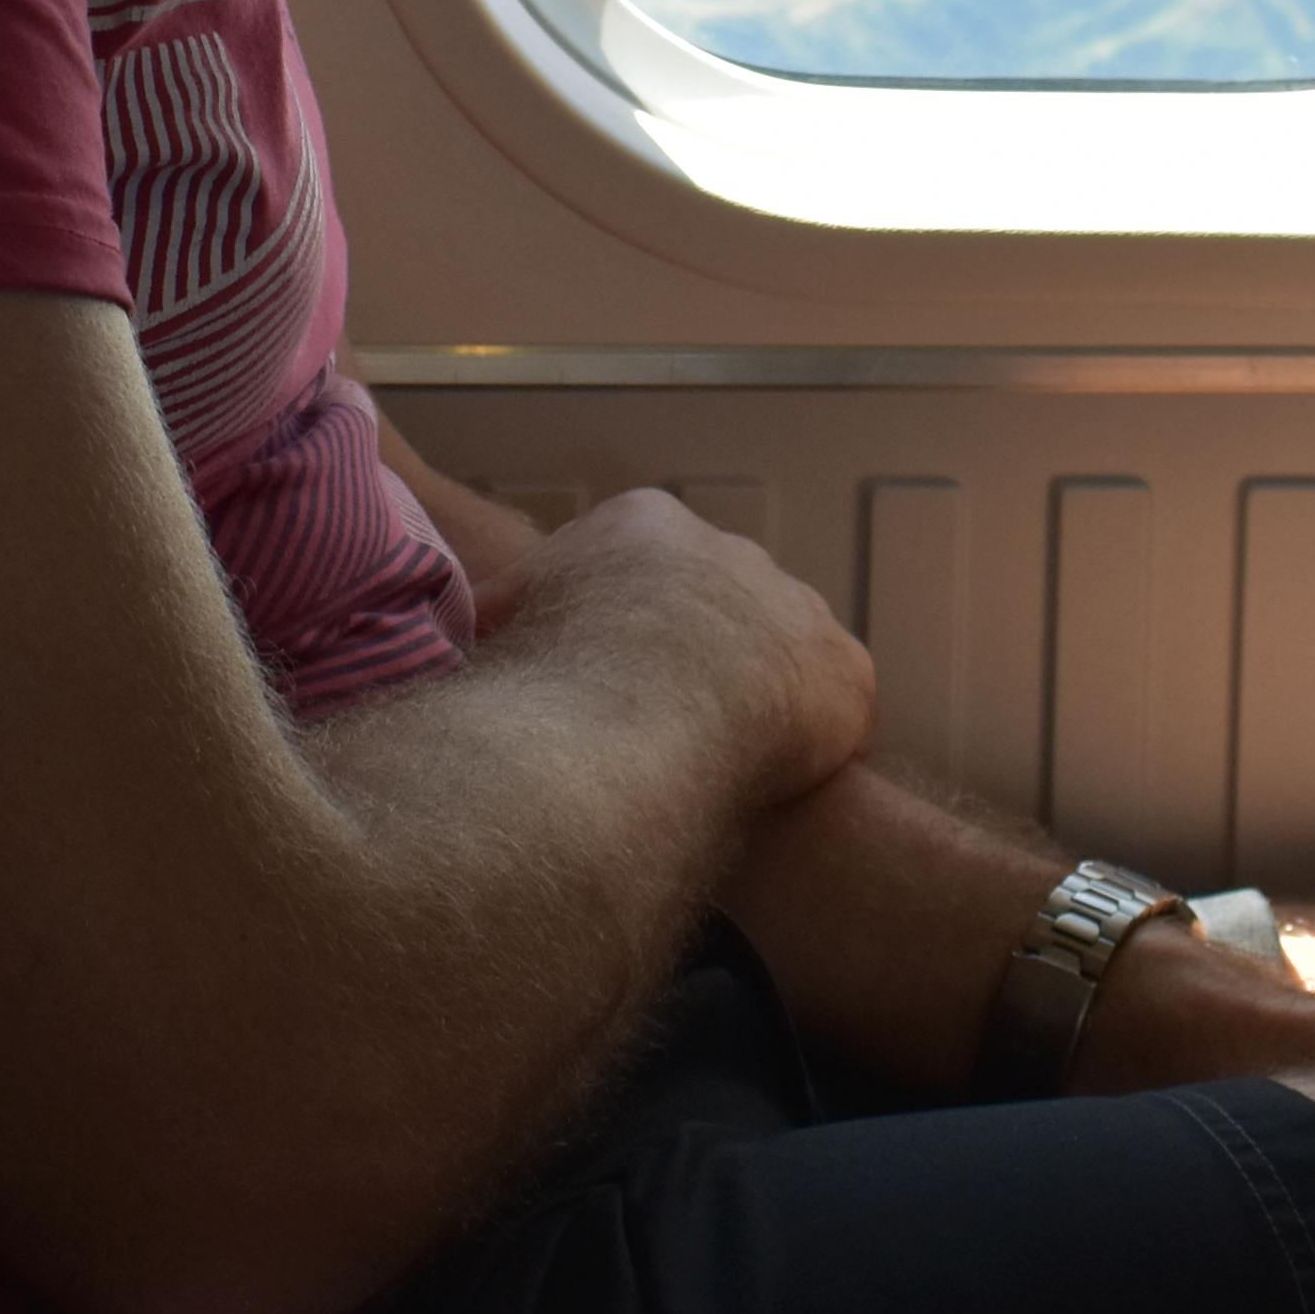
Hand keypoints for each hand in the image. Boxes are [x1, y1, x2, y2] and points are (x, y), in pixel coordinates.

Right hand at [524, 485, 876, 805]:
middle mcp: (729, 550)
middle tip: (661, 724)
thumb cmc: (557, 660)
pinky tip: (774, 787)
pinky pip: (831, 708)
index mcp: (643, 525)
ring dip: (755, 696)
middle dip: (692, 655)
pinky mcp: (844, 670)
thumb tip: (470, 635)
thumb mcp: (498, 621)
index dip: (619, 629)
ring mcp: (795, 606)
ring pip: (779, 650)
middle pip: (713, 602)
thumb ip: (500, 620)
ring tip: (717, 760)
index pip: (637, 570)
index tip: (604, 681)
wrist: (648, 696)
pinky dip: (807, 744)